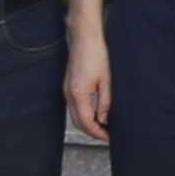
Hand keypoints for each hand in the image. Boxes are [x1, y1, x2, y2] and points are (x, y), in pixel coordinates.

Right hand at [64, 22, 111, 141]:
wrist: (83, 38)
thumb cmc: (96, 54)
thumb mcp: (106, 80)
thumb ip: (104, 102)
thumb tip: (104, 119)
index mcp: (78, 94)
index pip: (86, 122)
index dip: (97, 133)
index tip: (108, 137)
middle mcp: (69, 94)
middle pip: (78, 122)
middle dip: (91, 131)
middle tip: (106, 135)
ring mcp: (66, 90)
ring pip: (75, 115)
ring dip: (87, 123)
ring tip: (103, 126)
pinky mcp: (68, 86)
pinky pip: (74, 107)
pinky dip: (83, 114)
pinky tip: (95, 113)